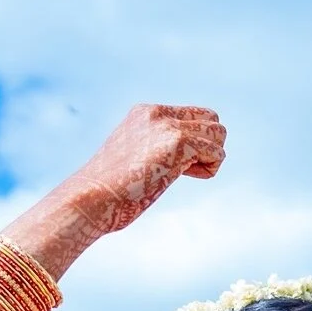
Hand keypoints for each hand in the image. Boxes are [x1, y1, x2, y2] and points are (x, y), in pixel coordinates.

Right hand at [64, 104, 226, 235]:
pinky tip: (185, 177)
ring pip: (219, 133)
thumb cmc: (108, 190)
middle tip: (185, 169)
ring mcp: (168, 126)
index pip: (194, 115)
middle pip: (212, 120)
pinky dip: (209, 170)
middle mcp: (158, 113)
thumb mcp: (133, 158)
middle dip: (208, 147)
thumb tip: (180, 159)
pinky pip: (217, 153)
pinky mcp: (178, 143)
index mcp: (146, 113)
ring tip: (184, 173)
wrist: (92, 197)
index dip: (194, 141)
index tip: (175, 163)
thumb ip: (156, 148)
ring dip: (211, 158)